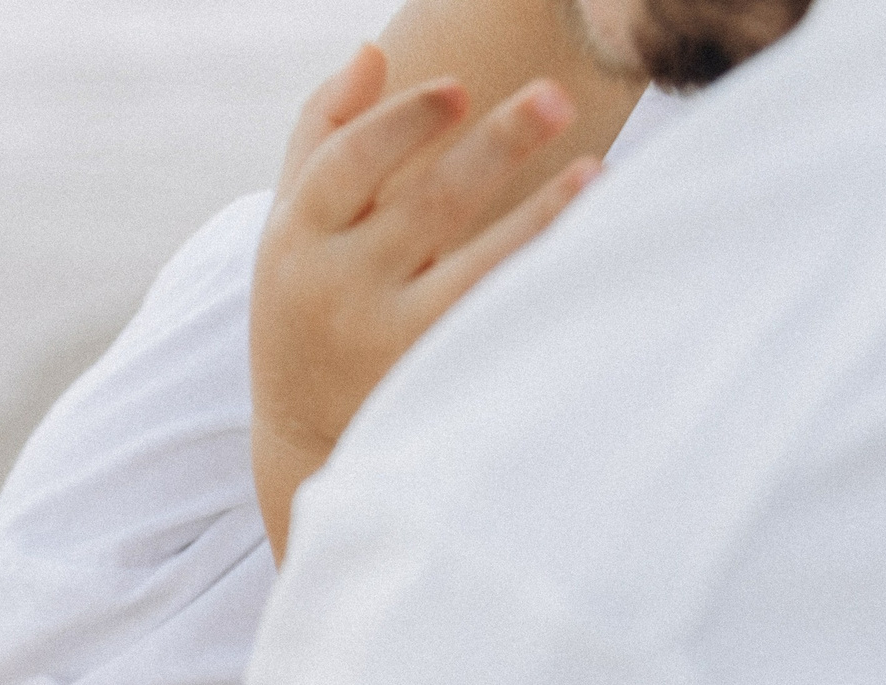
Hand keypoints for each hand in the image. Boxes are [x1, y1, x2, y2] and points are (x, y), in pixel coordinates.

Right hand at [251, 46, 599, 556]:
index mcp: (295, 238)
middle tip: (556, 97)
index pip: (346, 164)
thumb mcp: (291, 223)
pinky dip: (537, 274)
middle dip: (495, 147)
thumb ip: (322, 133)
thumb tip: (372, 50)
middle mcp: (334, 288)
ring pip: (470, 266)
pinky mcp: (426, 375)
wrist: (303, 435)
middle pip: (424, 205)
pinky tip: (583, 242)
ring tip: (594, 170)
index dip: (403, 122)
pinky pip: (493, 318)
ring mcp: (382, 337)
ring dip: (537, 213)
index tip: (459, 89)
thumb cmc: (304, 305)